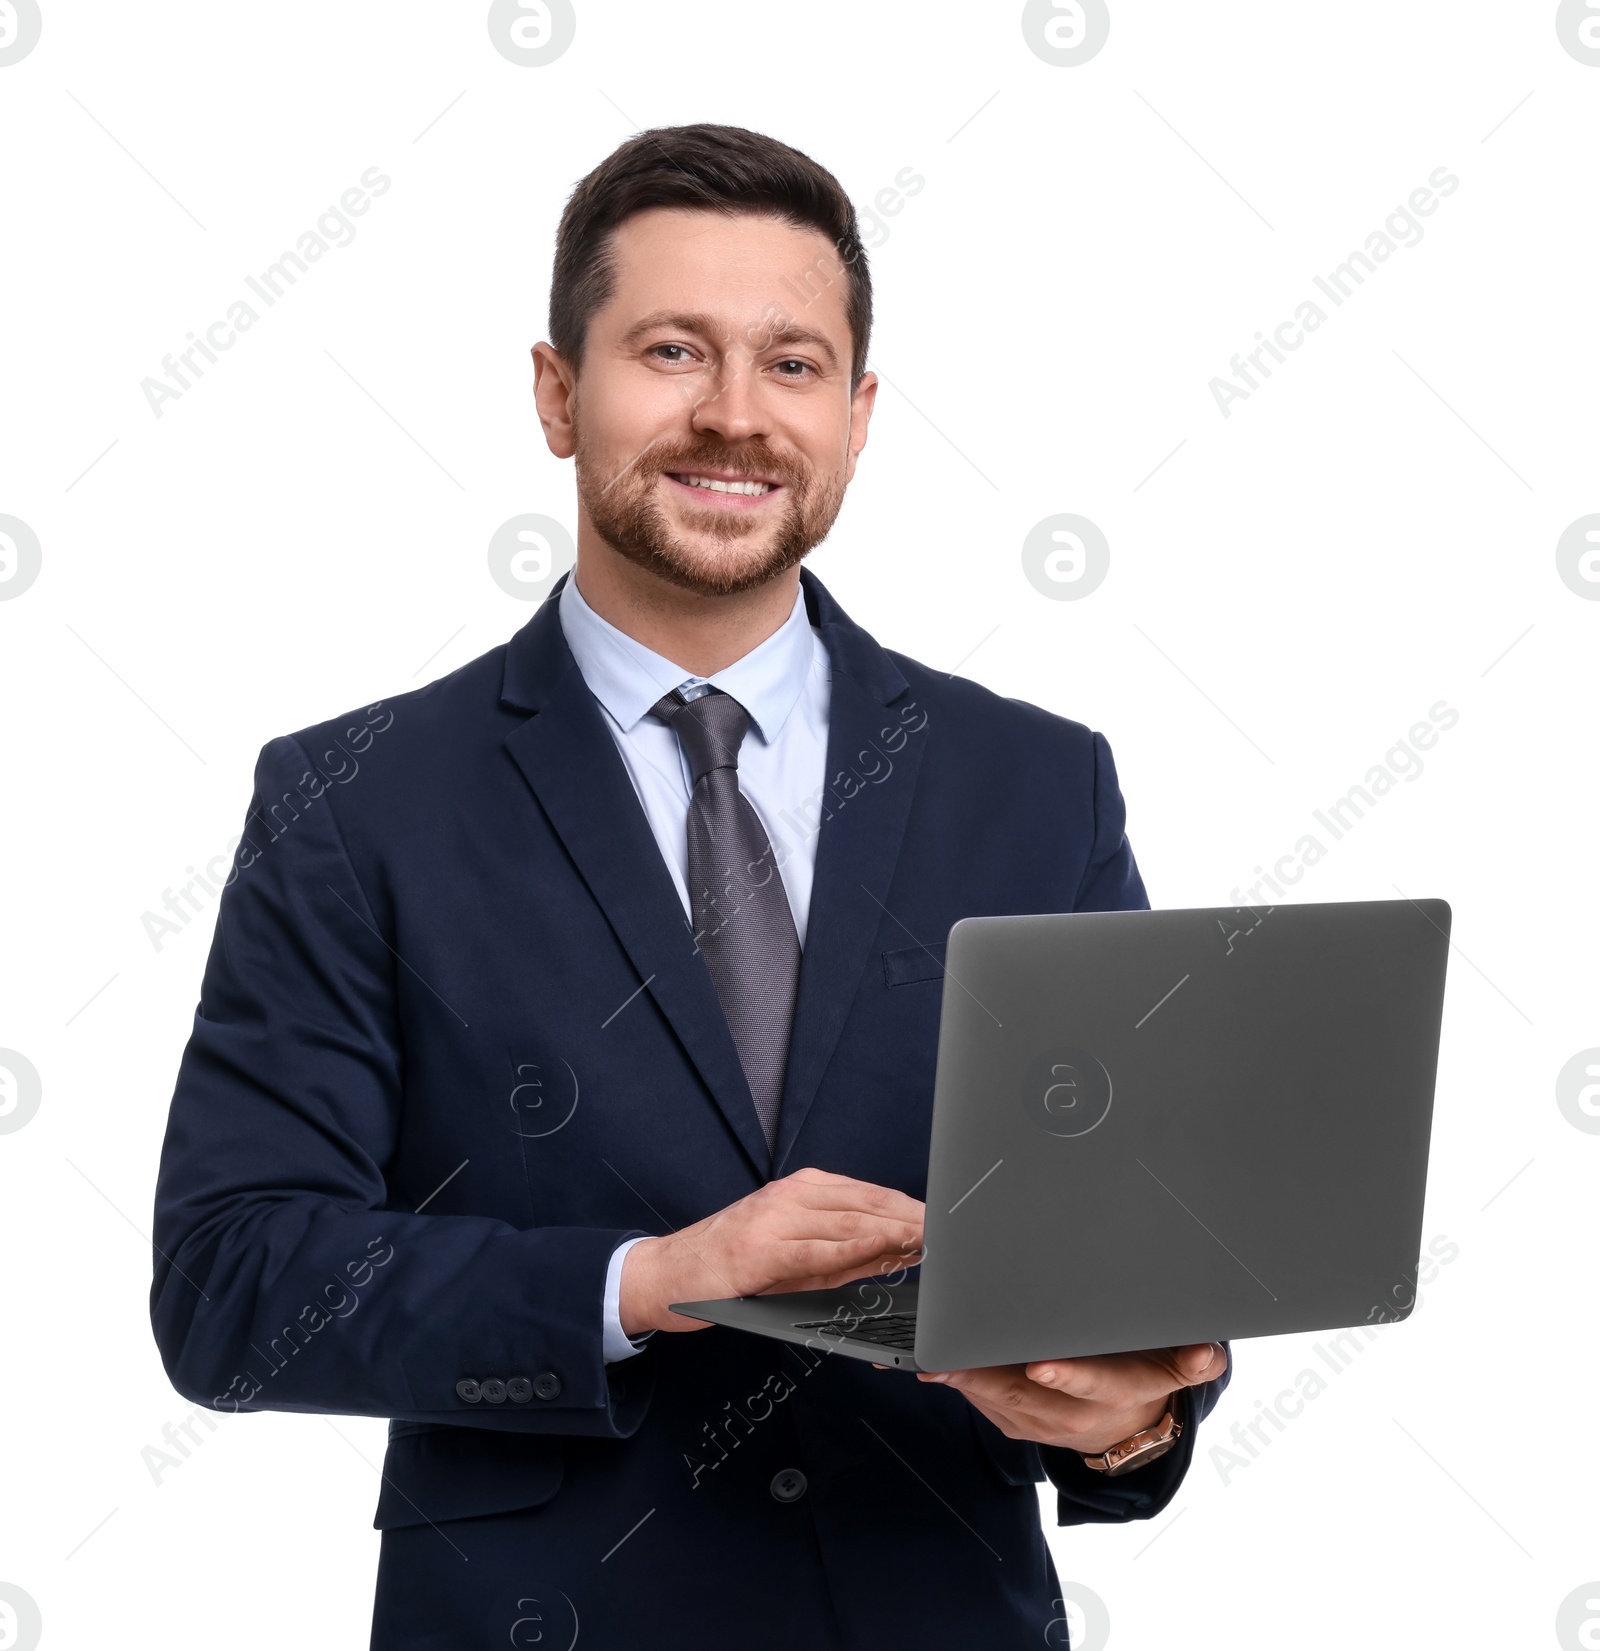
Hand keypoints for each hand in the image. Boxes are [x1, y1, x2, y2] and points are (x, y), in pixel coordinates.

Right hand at [619, 1168, 923, 1337]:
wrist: (668, 1276)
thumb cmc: (729, 1268)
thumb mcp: (793, 1256)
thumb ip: (845, 1255)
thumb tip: (897, 1254)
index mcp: (800, 1190)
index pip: (869, 1194)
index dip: (911, 1207)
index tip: (945, 1221)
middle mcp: (790, 1196)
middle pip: (867, 1203)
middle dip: (914, 1217)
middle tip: (953, 1232)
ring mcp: (775, 1219)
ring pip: (850, 1220)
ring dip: (897, 1229)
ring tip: (932, 1240)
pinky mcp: (761, 1250)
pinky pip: (819, 1249)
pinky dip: (857, 1248)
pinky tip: (883, 1251)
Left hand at [914, 1342, 1227, 1455]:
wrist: (1130, 1431)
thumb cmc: (1146, 1379)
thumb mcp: (1177, 1369)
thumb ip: (1193, 1361)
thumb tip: (1207, 1352)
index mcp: (1115, 1393)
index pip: (1091, 1384)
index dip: (1066, 1376)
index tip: (1040, 1365)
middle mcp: (1076, 1415)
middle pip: (1029, 1394)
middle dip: (991, 1376)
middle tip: (958, 1354)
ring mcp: (1043, 1424)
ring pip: (1000, 1403)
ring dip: (968, 1382)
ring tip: (939, 1359)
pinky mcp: (1019, 1426)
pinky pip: (988, 1408)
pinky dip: (965, 1388)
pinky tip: (943, 1369)